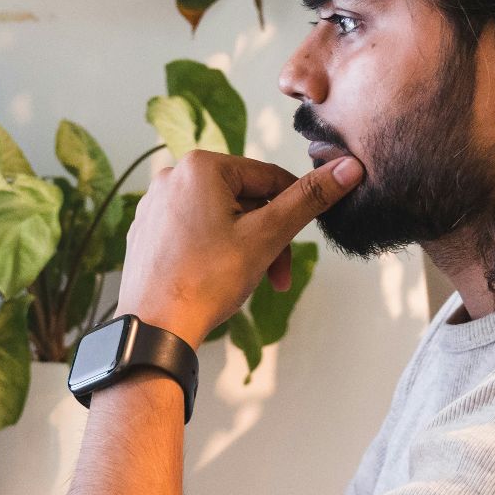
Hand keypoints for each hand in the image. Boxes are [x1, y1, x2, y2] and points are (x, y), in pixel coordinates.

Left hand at [113, 150, 361, 346]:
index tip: (301, 242)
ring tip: (247, 281)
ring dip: (243, 246)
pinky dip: (213, 251)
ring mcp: (154, 205)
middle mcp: (171, 176)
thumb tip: (349, 168)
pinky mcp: (146, 232)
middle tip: (277, 275)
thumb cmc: (206, 281)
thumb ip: (309, 198)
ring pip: (219, 216)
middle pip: (243, 199)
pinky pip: (192, 231)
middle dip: (266, 236)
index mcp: (200, 166)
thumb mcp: (267, 236)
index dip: (293, 210)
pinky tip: (215, 279)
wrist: (154, 328)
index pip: (268, 177)